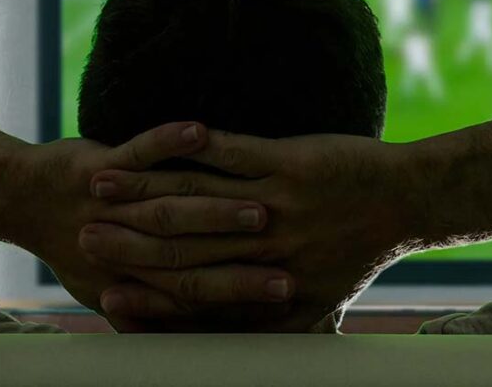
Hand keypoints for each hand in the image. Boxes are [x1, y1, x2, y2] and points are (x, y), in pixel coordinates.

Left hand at [5, 122, 292, 330]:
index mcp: (135, 280)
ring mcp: (117, 205)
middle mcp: (127, 248)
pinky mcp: (105, 167)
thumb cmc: (74, 249)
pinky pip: (142, 150)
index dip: (245, 293)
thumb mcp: (109, 288)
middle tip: (290, 258)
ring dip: (218, 205)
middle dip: (248, 255)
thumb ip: (154, 312)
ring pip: (177, 203)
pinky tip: (199, 130)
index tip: (290, 290)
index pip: (201, 293)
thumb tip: (204, 333)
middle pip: (199, 253)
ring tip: (265, 203)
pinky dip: (169, 141)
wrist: (19, 200)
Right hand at [79, 131, 416, 331]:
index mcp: (268, 285)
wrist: (409, 200)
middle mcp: (266, 249)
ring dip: (143, 190)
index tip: (106, 300)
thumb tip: (242, 353)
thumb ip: (279, 328)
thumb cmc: (361, 253)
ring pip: (197, 197)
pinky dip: (190, 146)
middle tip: (82, 238)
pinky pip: (232, 152)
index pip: (193, 299)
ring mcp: (277, 202)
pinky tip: (163, 139)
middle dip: (127, 245)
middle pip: (182, 249)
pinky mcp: (288, 162)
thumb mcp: (321, 303)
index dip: (148, 302)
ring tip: (99, 185)